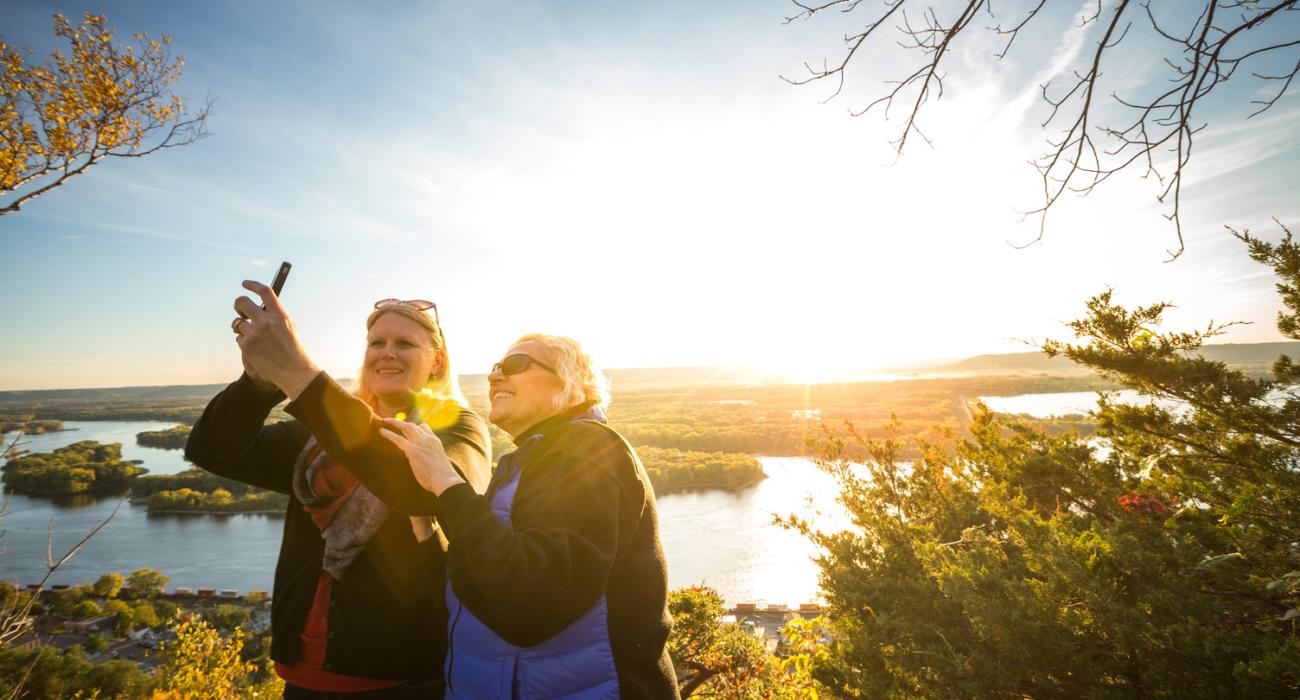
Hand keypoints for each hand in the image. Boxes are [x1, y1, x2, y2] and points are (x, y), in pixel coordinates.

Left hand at [231, 280, 319, 398]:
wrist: (293, 372)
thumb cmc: (292, 350)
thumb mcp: (289, 328)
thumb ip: (275, 317)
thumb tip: (258, 308)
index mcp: (280, 315)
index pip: (265, 292)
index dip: (253, 285)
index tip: (245, 284)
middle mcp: (266, 321)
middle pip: (243, 302)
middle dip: (238, 304)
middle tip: (240, 310)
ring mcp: (255, 333)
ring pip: (238, 323)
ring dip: (242, 328)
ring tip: (254, 338)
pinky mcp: (247, 345)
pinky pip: (239, 338)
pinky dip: (244, 343)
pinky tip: (256, 350)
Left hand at [379, 418, 465, 495]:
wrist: (445, 479)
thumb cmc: (442, 476)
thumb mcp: (438, 461)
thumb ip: (430, 457)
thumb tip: (423, 462)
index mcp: (435, 441)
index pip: (425, 428)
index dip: (416, 427)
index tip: (408, 427)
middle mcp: (428, 439)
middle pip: (414, 425)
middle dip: (402, 422)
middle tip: (392, 421)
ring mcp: (420, 443)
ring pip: (405, 427)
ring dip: (394, 422)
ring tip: (384, 421)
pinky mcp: (413, 450)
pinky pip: (398, 438)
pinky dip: (389, 434)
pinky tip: (381, 431)